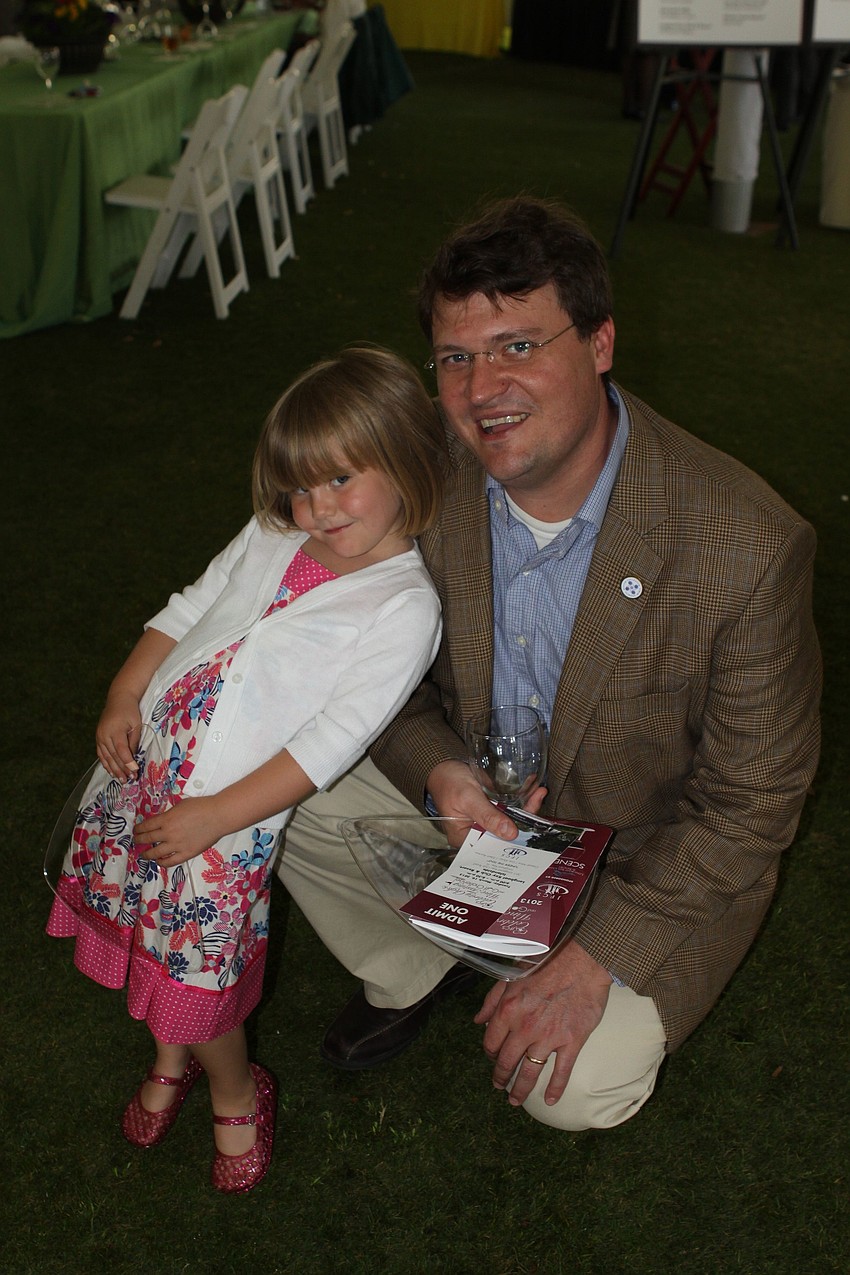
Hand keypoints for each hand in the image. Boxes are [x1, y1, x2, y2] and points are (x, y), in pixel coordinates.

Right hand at [96, 690, 142, 779]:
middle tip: (130, 780)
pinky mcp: (98, 738)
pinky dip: (106, 764)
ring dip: (114, 769)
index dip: (128, 762)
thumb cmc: (130, 711)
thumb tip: (133, 758)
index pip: (121, 750)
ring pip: (106, 757)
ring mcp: (99, 737)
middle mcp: (104, 735)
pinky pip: (101, 754)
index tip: (134, 771)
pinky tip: (111, 772)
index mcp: (115, 730)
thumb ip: (134, 741)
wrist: (118, 699)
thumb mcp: (136, 725)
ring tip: (121, 780)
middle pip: (113, 756)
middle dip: (122, 769)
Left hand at [134, 797, 225, 867]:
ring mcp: (177, 845)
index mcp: (166, 819)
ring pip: (155, 853)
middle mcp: (168, 833)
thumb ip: (169, 814)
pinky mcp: (186, 853)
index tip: (136, 830)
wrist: (218, 816)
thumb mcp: (180, 805)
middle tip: (136, 841)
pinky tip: (159, 861)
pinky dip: (162, 862)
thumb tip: (161, 821)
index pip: (146, 826)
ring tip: (144, 854)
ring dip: (147, 854)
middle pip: (147, 839)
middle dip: (139, 840)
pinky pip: (170, 861)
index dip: (138, 829)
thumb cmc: (201, 807)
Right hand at [427, 759, 547, 845]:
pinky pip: (508, 812)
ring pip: (510, 823)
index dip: (513, 840)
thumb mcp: (468, 798)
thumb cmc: (449, 783)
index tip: (532, 826)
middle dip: (525, 821)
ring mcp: (484, 824)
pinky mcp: (491, 813)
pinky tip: (532, 792)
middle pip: (505, 836)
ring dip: (526, 809)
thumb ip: (488, 815)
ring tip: (538, 793)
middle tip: (538, 800)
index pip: (493, 847)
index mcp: (465, 840)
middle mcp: (476, 836)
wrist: (442, 768)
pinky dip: (520, 802)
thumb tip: (510, 833)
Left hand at [474, 941, 611, 1108]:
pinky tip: (550, 1100)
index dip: (489, 1053)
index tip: (492, 1058)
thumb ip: (492, 1000)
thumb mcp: (511, 977)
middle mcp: (525, 1028)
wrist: (582, 962)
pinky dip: (555, 1088)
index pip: (491, 1042)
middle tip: (499, 1086)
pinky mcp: (571, 1042)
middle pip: (507, 1062)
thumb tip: (477, 1020)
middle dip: (500, 1077)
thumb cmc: (546, 964)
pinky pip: (561, 1071)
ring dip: (520, 1090)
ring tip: (515, 1101)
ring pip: (530, 1072)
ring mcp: (548, 1037)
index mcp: (508, 1010)